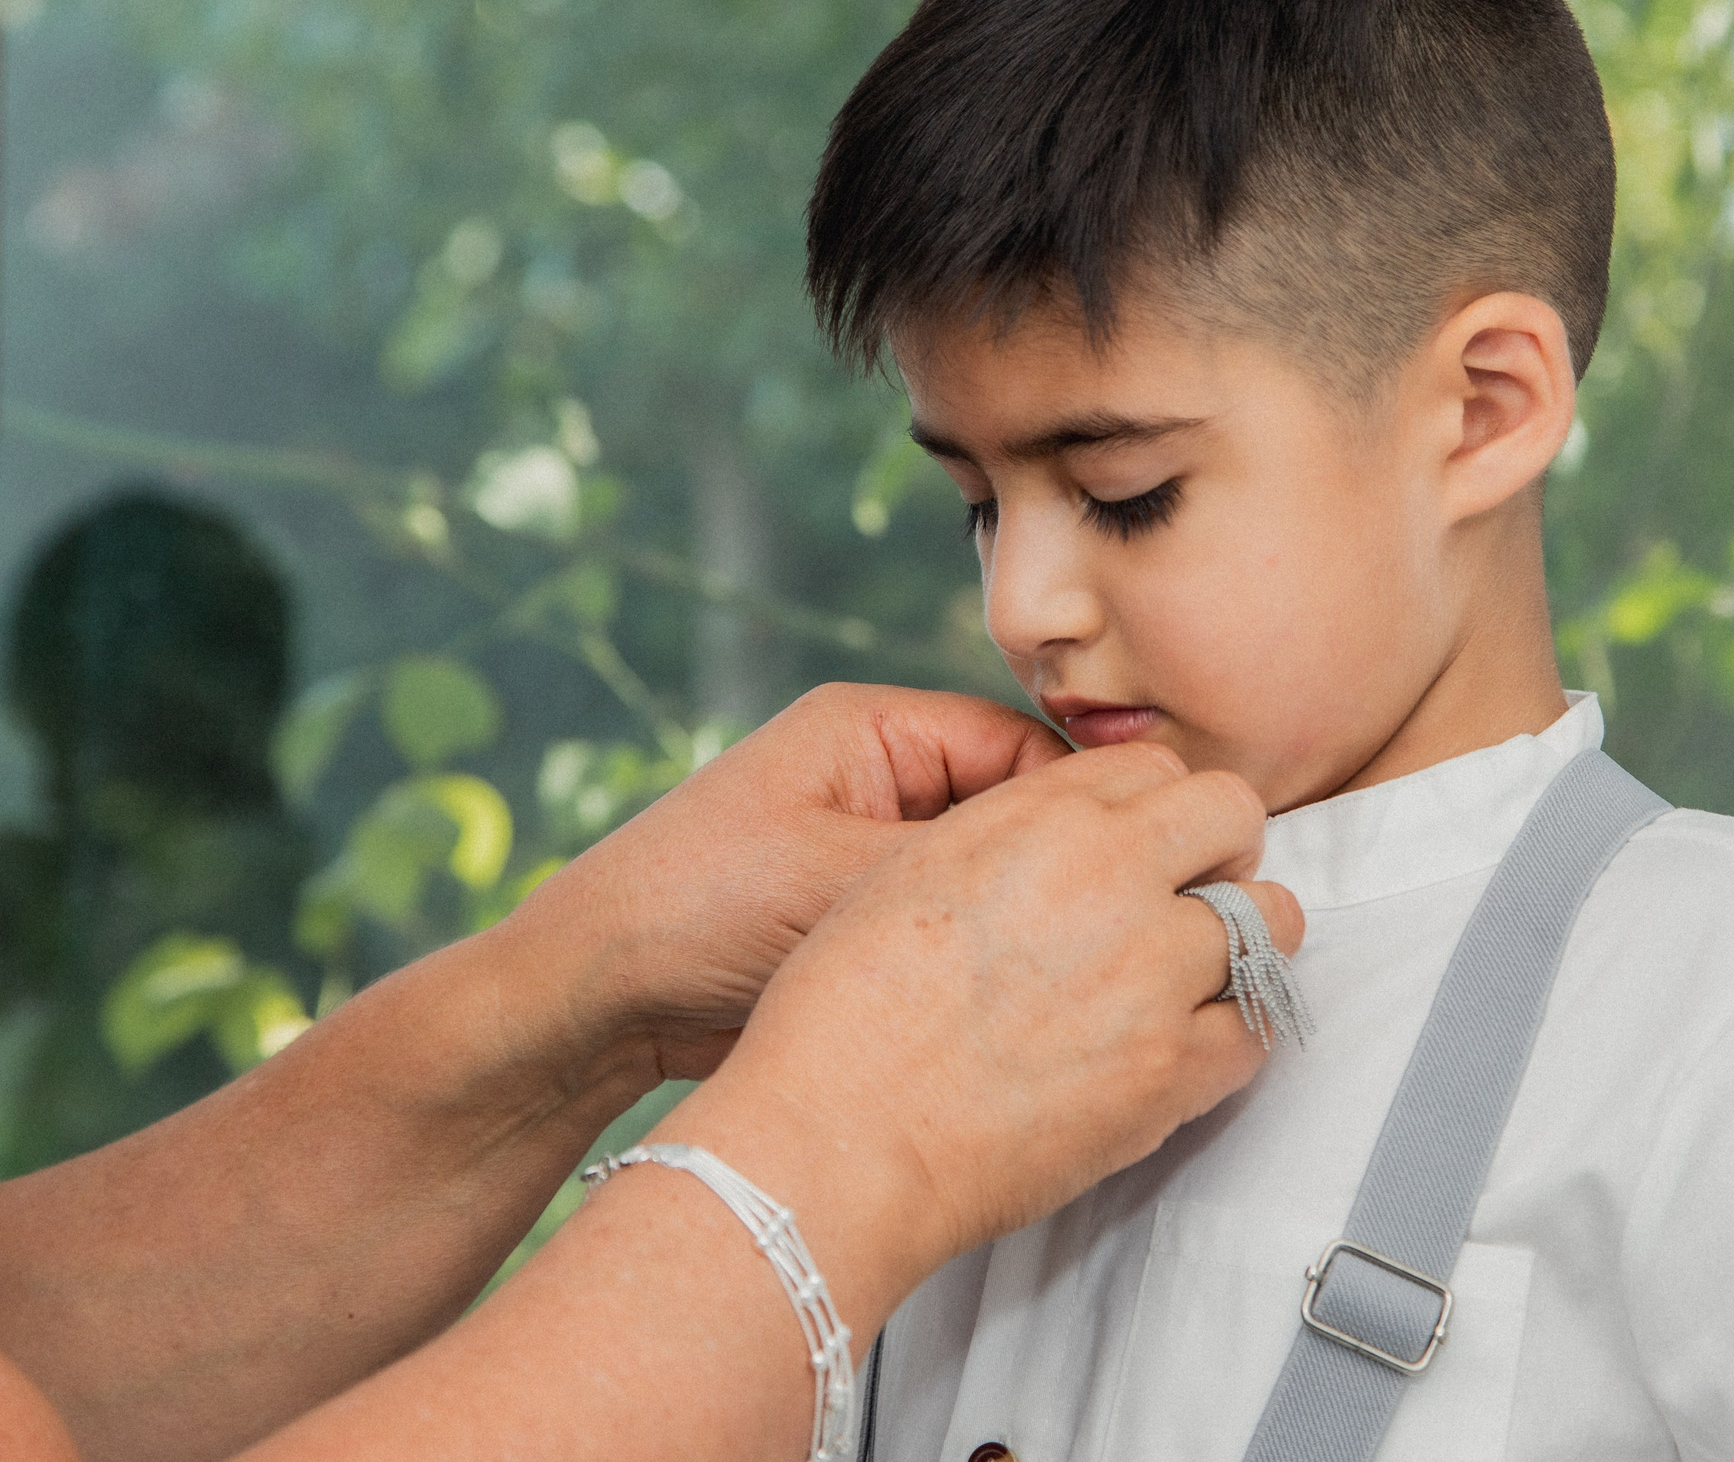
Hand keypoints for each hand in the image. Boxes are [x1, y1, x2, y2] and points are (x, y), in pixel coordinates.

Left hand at [502, 684, 1070, 1083]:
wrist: (591, 1002)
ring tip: (1074, 970)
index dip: (1085, 811)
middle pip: (1016, 812)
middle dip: (1060, 868)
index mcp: (872, 730)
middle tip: (1122, 926)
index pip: (1024, 748)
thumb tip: (1086, 871)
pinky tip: (1020, 1002)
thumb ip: (962, 867)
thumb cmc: (693, 911)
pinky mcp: (860, 916)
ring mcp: (869, 848)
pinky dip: (983, 960)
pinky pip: (951, 927)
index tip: (1142, 867)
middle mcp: (879, 778)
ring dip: (1020, 920)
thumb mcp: (841, 878)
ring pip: (988, 877)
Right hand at [651, 740, 1304, 1307]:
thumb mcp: (904, 872)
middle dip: (1219, 848)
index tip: (1146, 846)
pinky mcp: (1171, 1067)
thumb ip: (1004, 835)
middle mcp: (1110, 874)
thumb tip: (1065, 836)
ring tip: (1196, 975)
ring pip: (1271, 917)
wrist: (837, 1139)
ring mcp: (1153, 971)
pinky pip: (1259, 1025)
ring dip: (1242, 938)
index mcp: (1040, 818)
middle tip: (1188, 897)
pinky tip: (1192, 1042)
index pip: (1155, 767)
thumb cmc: (844, 1016)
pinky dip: (1235, 1030)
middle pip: (1231, 813)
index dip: (1153, 809)